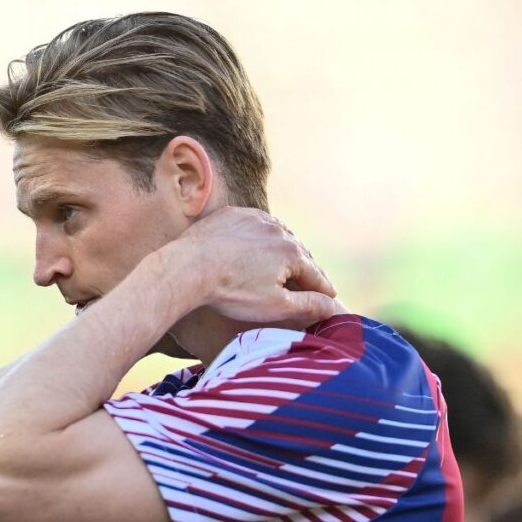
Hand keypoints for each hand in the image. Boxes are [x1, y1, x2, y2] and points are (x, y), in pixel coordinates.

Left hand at [157, 207, 336, 325]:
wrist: (188, 267)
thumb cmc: (231, 291)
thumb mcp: (274, 306)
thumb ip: (308, 306)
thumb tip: (333, 306)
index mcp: (292, 252)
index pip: (316, 276)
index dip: (324, 291)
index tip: (330, 299)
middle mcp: (278, 230)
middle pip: (299, 253)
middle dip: (306, 269)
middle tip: (311, 282)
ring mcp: (253, 218)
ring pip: (277, 235)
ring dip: (284, 249)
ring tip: (286, 262)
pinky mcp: (231, 215)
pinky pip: (252, 225)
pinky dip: (259, 235)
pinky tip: (256, 244)